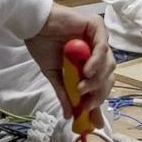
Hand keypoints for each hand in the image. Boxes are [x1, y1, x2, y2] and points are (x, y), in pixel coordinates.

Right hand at [24, 4, 115, 126]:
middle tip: (86, 104)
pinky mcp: (96, 26)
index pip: (101, 83)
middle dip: (99, 92)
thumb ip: (65, 93)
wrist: (32, 25)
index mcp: (89, 61)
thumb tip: (69, 116)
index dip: (98, 99)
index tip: (91, 116)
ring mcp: (98, 37)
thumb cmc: (42, 45)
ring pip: (108, 64)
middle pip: (108, 75)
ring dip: (97, 80)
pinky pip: (102, 47)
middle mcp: (97, 49)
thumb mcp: (55, 75)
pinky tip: (86, 71)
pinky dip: (96, 61)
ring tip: (82, 88)